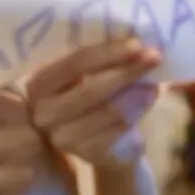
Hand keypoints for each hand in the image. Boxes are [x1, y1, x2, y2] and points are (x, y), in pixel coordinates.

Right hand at [24, 39, 161, 169]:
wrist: (101, 140)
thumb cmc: (95, 95)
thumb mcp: (90, 73)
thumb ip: (102, 58)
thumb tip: (135, 40)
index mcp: (39, 83)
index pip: (73, 64)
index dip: (106, 53)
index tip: (137, 44)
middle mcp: (43, 111)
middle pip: (90, 89)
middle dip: (126, 72)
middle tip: (154, 57)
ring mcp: (62, 137)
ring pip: (108, 110)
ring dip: (137, 94)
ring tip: (155, 83)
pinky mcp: (85, 154)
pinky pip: (118, 130)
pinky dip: (137, 112)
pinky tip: (147, 101)